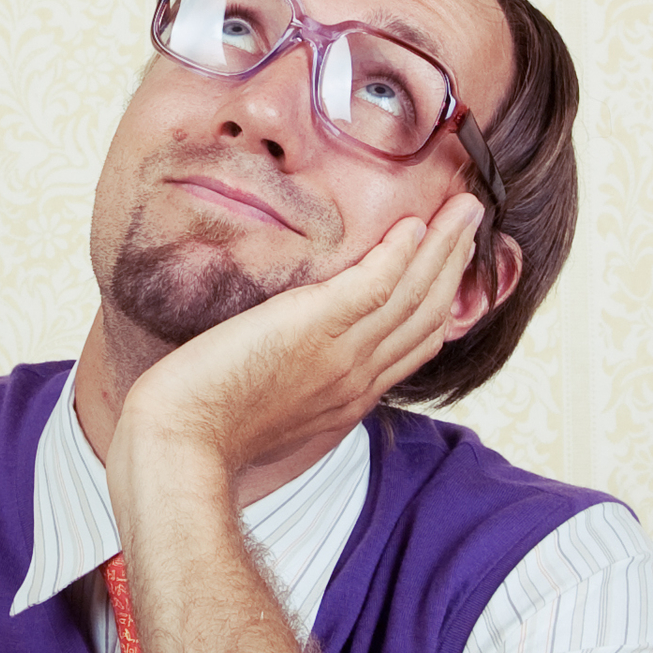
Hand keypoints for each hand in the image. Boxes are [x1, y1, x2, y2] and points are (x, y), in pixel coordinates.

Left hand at [113, 196, 483, 495]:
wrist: (180, 445)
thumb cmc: (204, 429)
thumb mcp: (267, 408)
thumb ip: (294, 382)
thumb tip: (290, 361)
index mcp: (349, 396)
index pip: (414, 344)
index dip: (442, 302)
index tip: (452, 267)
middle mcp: (357, 377)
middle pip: (428, 315)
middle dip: (456, 265)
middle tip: (471, 221)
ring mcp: (340, 355)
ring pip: (413, 296)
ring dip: (444, 248)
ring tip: (464, 208)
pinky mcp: (313, 329)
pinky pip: (373, 287)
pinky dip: (400, 255)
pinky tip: (414, 226)